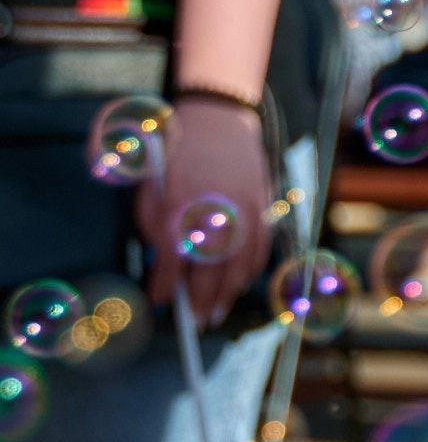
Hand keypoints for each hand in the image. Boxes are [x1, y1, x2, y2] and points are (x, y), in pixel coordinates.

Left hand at [135, 97, 275, 326]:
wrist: (218, 118)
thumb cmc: (176, 155)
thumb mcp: (152, 189)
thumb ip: (156, 229)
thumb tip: (163, 267)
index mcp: (180, 206)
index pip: (172, 259)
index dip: (164, 285)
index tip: (159, 300)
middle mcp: (214, 213)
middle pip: (209, 272)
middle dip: (199, 301)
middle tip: (193, 323)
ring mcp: (242, 212)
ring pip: (238, 266)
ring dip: (226, 295)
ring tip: (214, 313)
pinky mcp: (260, 208)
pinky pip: (258, 250)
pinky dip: (248, 272)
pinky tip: (237, 284)